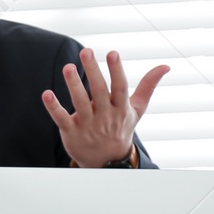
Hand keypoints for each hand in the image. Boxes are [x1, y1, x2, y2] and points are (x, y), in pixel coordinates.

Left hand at [42, 48, 169, 167]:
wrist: (107, 161)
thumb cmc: (121, 128)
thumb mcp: (137, 109)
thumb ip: (148, 86)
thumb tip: (166, 66)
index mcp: (121, 108)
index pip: (120, 87)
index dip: (116, 70)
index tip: (112, 53)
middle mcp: (105, 116)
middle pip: (99, 91)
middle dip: (93, 71)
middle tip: (86, 51)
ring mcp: (88, 125)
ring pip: (80, 103)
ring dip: (74, 85)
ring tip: (68, 67)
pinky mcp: (71, 132)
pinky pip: (62, 119)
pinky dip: (53, 107)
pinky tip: (46, 94)